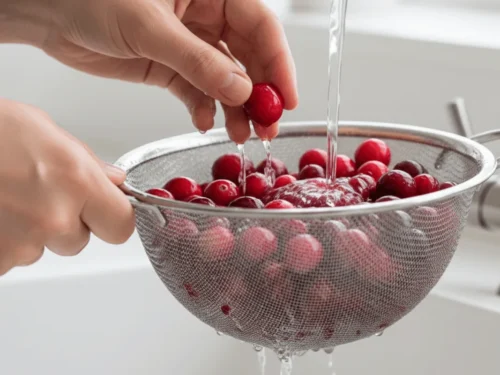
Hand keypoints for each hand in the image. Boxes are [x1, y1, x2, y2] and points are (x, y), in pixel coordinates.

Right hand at [0, 98, 134, 275]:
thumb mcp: (44, 131)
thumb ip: (87, 162)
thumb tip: (114, 181)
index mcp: (75, 182)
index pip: (122, 225)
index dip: (113, 218)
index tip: (105, 212)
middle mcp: (54, 218)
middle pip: (81, 240)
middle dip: (68, 222)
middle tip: (39, 194)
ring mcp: (21, 244)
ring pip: (44, 248)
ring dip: (33, 230)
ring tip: (8, 197)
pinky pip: (13, 256)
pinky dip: (5, 239)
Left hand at [10, 0, 298, 142]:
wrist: (47, 11)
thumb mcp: (149, 26)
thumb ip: (198, 61)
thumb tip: (241, 89)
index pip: (260, 26)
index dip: (279, 63)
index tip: (287, 98)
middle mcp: (205, 15)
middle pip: (248, 57)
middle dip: (259, 94)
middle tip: (267, 126)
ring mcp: (188, 43)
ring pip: (225, 79)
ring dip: (234, 108)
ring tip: (240, 135)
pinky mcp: (169, 66)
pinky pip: (197, 91)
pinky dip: (204, 109)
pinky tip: (206, 124)